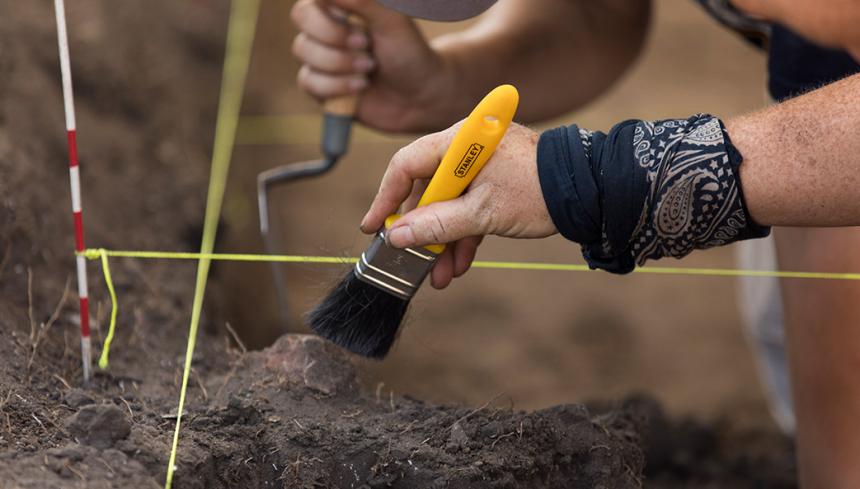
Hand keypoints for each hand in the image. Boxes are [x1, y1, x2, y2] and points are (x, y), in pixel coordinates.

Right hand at [290, 0, 459, 131]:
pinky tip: (360, 87)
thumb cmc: (409, 52)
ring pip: (304, 50)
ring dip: (341, 63)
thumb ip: (362, 0)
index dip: (329, 11)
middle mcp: (326, 26)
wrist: (418, 97)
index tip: (354, 21)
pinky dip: (337, 86)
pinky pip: (309, 81)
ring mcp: (320, 55)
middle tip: (366, 45)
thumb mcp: (392, 21)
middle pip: (301, 17)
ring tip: (369, 68)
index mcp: (342, 4)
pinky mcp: (319, 85)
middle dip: (335, 36)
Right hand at [360, 123, 556, 288]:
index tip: (374, 228)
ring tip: (438, 275)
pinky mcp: (497, 182)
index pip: (407, 165)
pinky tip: (459, 264)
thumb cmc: (538, 192)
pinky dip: (464, 234)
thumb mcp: (482, 214)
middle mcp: (467, 148)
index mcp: (460, 140)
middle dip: (420, 231)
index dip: (386, 198)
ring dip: (442, 241)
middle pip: (427, 189)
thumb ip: (436, 225)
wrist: (592, 192)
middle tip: (408, 258)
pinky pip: (470, 207)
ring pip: (449, 203)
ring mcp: (483, 165)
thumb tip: (396, 236)